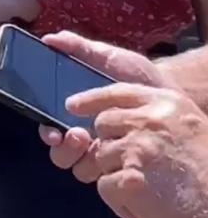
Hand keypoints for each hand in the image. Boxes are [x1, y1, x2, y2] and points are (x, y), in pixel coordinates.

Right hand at [38, 31, 170, 181]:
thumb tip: (48, 38)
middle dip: (63, 147)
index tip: (52, 128)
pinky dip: (103, 171)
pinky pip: (103, 179)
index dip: (46, 129)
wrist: (171, 98)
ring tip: (92, 141)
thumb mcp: (110, 58)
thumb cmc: (138, 77)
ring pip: (77, 168)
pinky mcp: (122, 169)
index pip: (50, 125)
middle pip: (59, 151)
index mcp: (76, 111)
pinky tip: (114, 154)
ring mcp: (103, 154)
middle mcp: (84, 135)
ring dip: (79, 158)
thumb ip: (79, 48)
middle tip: (77, 134)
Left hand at [65, 82, 207, 217]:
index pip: (117, 91)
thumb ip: (155, 116)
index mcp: (165, 102)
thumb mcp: (187, 125)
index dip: (92, 99)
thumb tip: (117, 118)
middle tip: (135, 169)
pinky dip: (120, 203)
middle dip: (109, 147)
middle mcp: (149, 119)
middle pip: (102, 125)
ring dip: (117, 178)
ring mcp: (138, 147)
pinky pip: (105, 187)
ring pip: (101, 158)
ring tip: (148, 191)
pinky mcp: (131, 178)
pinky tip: (145, 208)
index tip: (73, 105)